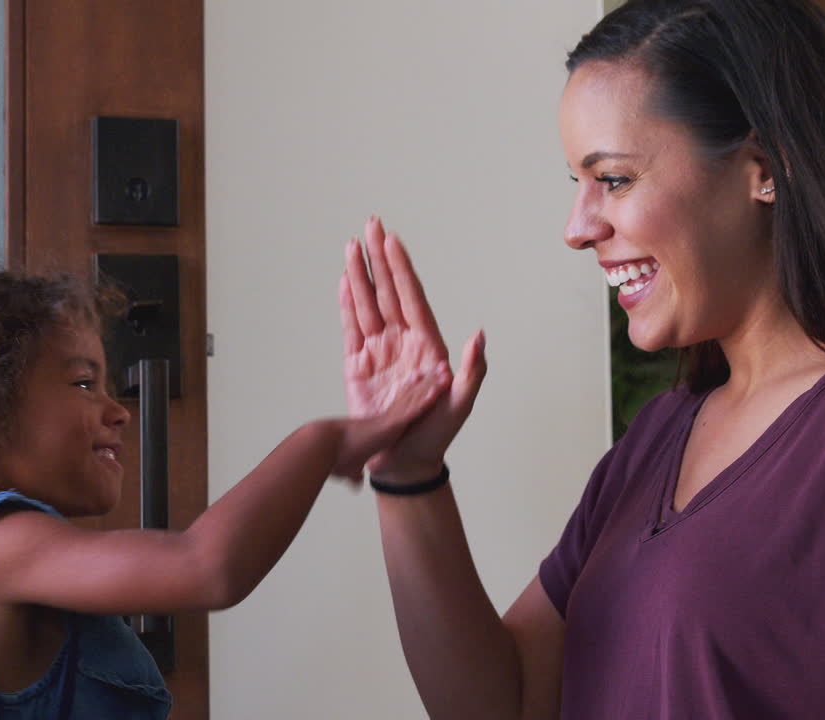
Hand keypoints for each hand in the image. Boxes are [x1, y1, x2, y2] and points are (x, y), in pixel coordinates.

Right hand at [330, 364, 450, 480]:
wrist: (325, 449)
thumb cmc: (334, 458)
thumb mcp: (349, 468)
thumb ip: (354, 473)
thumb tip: (355, 484)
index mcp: (382, 429)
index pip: (403, 410)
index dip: (416, 398)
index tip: (426, 388)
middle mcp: (388, 421)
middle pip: (412, 398)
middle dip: (428, 384)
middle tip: (442, 370)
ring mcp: (391, 420)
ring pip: (416, 398)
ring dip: (432, 386)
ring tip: (445, 371)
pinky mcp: (391, 425)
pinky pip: (413, 410)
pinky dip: (426, 400)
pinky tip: (439, 391)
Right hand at [340, 216, 486, 483]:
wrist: (405, 463)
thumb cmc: (435, 435)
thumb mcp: (461, 405)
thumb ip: (472, 372)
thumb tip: (480, 336)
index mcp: (427, 345)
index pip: (412, 297)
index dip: (401, 269)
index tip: (393, 241)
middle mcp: (403, 341)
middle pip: (388, 290)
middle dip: (379, 257)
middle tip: (372, 224)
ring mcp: (380, 351)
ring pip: (367, 303)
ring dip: (360, 274)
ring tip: (352, 245)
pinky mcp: (359, 365)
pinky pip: (352, 327)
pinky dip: (347, 303)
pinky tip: (345, 281)